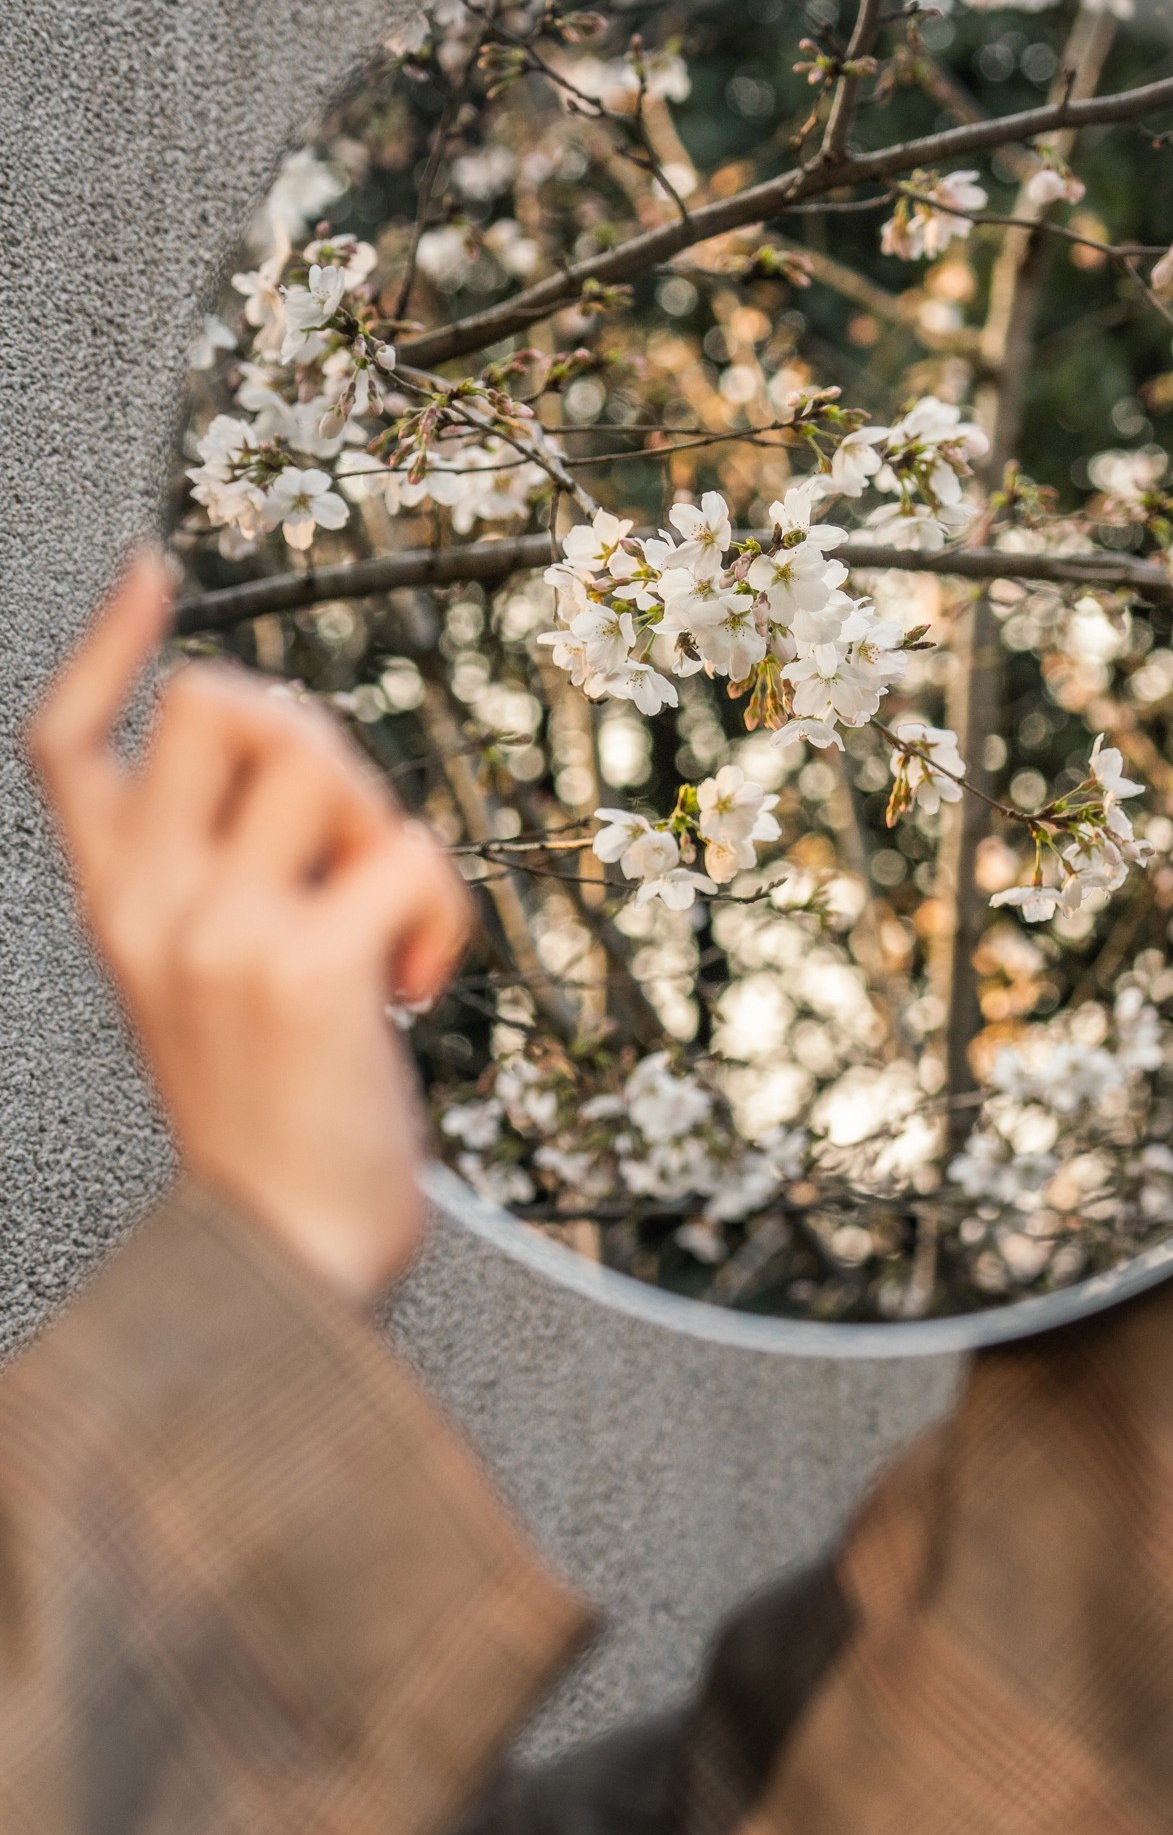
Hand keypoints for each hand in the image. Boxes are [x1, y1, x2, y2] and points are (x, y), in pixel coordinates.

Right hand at [26, 552, 471, 1301]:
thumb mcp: (205, 978)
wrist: (286, 1259)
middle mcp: (150, 907)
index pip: (67, 744)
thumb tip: (298, 751)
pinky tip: (417, 990)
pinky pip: (411, 857)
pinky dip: (443, 915)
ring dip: (387, 823)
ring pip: (322, 755)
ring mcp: (221, 935)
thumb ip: (219, 872)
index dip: (108, 647)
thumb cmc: (274, 1109)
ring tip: (384, 924)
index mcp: (116, 906)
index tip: (154, 575)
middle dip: (318, 741)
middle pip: (224, 703)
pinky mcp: (308, 971)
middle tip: (350, 853)